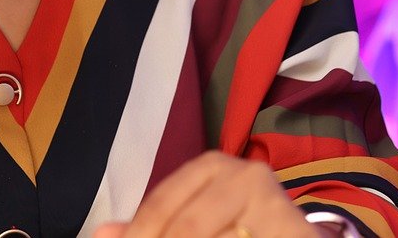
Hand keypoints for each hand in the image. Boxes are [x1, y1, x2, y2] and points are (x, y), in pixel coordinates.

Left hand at [93, 152, 325, 237]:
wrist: (295, 235)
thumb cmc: (237, 224)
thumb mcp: (192, 219)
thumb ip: (150, 227)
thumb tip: (102, 236)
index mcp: (211, 167)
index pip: (161, 206)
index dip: (138, 235)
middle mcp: (244, 176)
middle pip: (186, 228)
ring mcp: (274, 205)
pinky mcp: (295, 232)